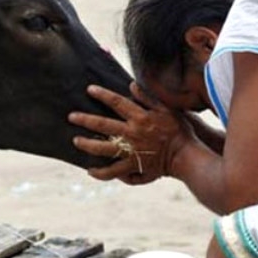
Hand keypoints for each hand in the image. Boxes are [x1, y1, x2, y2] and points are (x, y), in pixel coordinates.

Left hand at [69, 82, 191, 184]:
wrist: (186, 156)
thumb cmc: (179, 131)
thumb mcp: (168, 109)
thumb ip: (148, 97)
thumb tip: (132, 85)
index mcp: (140, 117)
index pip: (116, 102)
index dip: (102, 94)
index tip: (89, 89)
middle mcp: (133, 134)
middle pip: (103, 125)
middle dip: (85, 120)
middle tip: (71, 117)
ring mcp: (131, 151)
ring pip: (104, 149)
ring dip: (88, 145)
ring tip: (76, 141)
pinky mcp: (134, 167)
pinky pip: (113, 171)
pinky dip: (101, 173)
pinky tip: (91, 171)